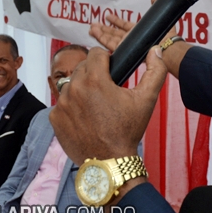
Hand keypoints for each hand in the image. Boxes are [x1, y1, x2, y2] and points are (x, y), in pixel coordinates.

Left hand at [50, 46, 166, 163]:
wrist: (110, 162)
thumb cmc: (128, 131)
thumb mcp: (146, 99)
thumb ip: (155, 71)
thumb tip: (157, 50)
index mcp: (94, 80)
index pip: (96, 53)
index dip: (106, 59)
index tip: (111, 71)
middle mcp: (74, 88)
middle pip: (83, 67)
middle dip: (94, 74)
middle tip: (106, 91)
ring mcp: (61, 104)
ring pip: (71, 84)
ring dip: (82, 90)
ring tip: (95, 105)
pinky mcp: (54, 117)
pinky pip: (62, 103)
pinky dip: (72, 107)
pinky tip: (84, 117)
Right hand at [89, 0, 179, 50]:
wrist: (165, 49)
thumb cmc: (165, 35)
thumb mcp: (160, 16)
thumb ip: (156, 4)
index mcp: (138, 32)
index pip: (124, 26)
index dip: (116, 21)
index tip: (107, 16)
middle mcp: (131, 39)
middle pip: (114, 33)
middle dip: (104, 29)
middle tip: (93, 25)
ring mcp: (127, 46)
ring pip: (110, 39)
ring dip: (100, 33)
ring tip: (91, 29)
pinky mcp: (125, 51)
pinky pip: (111, 45)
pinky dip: (102, 40)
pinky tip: (95, 35)